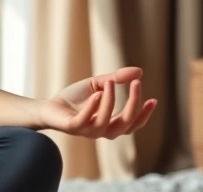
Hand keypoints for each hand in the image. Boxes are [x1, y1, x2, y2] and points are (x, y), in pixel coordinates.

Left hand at [38, 66, 156, 138]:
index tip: (153, 99)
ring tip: (109, 82)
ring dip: (110, 102)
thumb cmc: (74, 98)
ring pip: (105, 123)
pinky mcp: (72, 127)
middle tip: (136, 83)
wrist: (49, 106)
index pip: (132, 124)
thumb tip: (139, 71)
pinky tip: (97, 93)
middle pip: (124, 125)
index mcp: (110, 123)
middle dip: (133, 105)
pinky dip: (92, 108)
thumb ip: (116, 78)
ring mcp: (87, 130)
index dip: (144, 114)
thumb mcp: (97, 84)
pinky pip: (84, 121)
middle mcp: (101, 130)